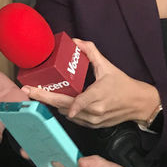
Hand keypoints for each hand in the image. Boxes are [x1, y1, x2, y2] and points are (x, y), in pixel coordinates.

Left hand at [24, 39, 158, 127]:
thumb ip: (91, 52)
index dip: (67, 103)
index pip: (79, 101)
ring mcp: (93, 121)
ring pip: (66, 113)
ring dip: (53, 104)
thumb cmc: (123, 85)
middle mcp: (94, 111)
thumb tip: (76, 41)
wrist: (138, 104)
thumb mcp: (107, 66)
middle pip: (64, 107)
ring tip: (38, 94)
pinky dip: (64, 110)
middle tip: (27, 92)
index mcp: (98, 96)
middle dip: (44, 99)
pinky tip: (55, 102)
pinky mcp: (93, 125)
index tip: (51, 99)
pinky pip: (73, 119)